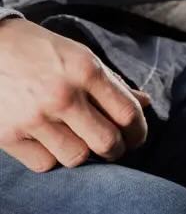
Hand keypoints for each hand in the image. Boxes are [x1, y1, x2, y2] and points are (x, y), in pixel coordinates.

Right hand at [0, 17, 149, 170]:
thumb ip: (111, 82)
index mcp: (85, 70)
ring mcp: (34, 117)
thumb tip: (144, 103)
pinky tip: (49, 143)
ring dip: (81, 154)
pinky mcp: (8, 135)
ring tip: (77, 141)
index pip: (127, 113)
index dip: (138, 132)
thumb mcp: (79, 55)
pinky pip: (44, 164)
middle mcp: (62, 95)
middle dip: (116, 150)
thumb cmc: (35, 50)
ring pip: (76, 157)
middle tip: (113, 148)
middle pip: (106, 142)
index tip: (135, 138)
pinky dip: (51, 158)